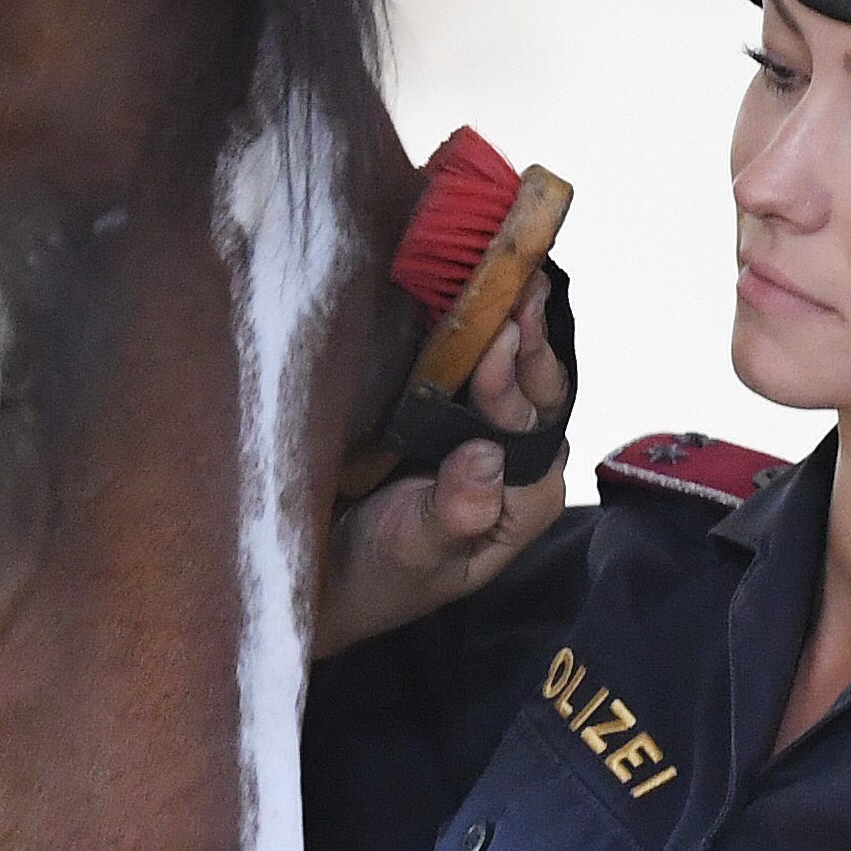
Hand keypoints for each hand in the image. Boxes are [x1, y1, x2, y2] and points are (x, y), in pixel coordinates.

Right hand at [312, 274, 569, 659]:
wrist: (316, 575)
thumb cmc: (372, 576)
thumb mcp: (408, 555)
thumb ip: (451, 515)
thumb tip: (485, 460)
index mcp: (522, 500)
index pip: (534, 435)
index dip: (516, 390)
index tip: (494, 346)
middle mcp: (515, 461)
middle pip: (534, 394)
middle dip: (523, 344)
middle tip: (513, 291)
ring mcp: (481, 427)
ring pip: (508, 371)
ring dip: (505, 324)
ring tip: (503, 274)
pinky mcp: (443, 405)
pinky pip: (464, 361)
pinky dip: (465, 326)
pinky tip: (458, 288)